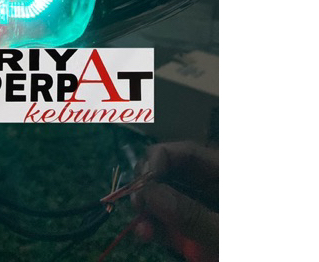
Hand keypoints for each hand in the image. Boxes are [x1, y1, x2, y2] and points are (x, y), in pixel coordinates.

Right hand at [132, 141, 218, 261]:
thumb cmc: (266, 254)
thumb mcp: (229, 235)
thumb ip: (191, 214)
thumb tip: (150, 192)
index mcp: (229, 177)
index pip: (188, 152)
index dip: (161, 158)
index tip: (143, 180)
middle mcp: (215, 190)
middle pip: (172, 173)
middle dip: (150, 185)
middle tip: (136, 202)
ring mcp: (205, 213)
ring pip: (167, 199)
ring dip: (148, 209)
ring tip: (140, 226)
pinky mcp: (199, 237)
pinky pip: (171, 224)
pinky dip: (155, 227)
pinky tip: (145, 233)